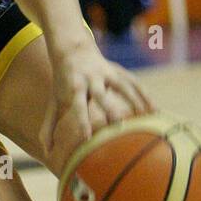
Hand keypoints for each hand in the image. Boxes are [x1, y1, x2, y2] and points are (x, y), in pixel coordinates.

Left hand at [41, 42, 154, 167]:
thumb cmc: (62, 82)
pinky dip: (144, 95)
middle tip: (120, 125)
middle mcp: (90, 80)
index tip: (87, 139)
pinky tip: (155, 110)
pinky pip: (133, 82)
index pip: (77, 107)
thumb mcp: (54, 101)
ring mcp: (106, 74)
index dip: (81, 122)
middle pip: (102, 95)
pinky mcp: (117, 71)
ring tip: (145, 118)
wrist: (72, 50)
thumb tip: (45, 151)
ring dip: (134, 100)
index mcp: (74, 88)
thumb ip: (49, 126)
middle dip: (111, 108)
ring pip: (122, 86)